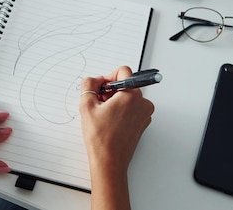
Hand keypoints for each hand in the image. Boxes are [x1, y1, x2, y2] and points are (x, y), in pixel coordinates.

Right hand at [79, 66, 154, 209]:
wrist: (109, 162)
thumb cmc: (101, 138)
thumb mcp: (87, 105)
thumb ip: (88, 85)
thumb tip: (93, 80)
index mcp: (132, 95)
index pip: (123, 71)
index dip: (108, 77)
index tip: (100, 87)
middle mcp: (143, 103)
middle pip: (126, 84)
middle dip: (110, 89)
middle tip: (98, 101)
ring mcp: (145, 114)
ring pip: (129, 96)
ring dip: (115, 99)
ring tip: (102, 113)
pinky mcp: (143, 123)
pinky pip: (132, 108)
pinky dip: (121, 109)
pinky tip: (109, 120)